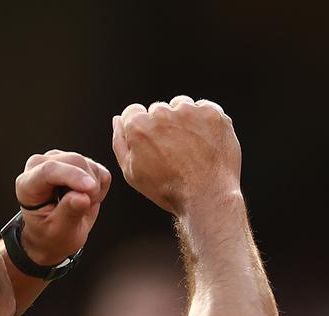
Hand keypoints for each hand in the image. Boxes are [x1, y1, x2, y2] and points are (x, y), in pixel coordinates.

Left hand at [14, 150, 111, 264]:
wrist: (52, 233)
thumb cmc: (50, 234)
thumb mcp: (58, 232)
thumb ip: (69, 213)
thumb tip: (83, 197)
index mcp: (27, 184)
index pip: (49, 170)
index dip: (73, 176)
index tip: (91, 188)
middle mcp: (40, 165)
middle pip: (75, 161)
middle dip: (89, 187)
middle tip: (85, 210)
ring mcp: (58, 160)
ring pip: (89, 165)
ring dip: (94, 189)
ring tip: (82, 207)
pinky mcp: (75, 162)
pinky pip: (99, 170)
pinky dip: (100, 186)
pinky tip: (87, 198)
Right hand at [111, 96, 241, 217]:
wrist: (207, 197)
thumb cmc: (168, 189)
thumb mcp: (132, 173)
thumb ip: (120, 143)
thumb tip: (118, 120)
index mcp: (138, 126)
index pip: (133, 112)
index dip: (142, 129)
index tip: (153, 143)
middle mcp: (161, 113)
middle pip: (158, 110)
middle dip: (163, 125)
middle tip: (175, 151)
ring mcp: (188, 111)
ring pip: (181, 106)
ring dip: (183, 120)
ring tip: (191, 147)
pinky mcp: (211, 113)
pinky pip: (204, 109)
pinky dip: (205, 122)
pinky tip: (206, 143)